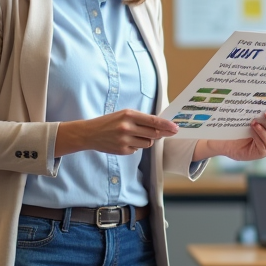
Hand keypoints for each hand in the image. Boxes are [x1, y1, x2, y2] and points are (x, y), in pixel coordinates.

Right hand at [55, 109, 178, 156]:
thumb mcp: (123, 115)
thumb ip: (141, 119)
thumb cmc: (109, 122)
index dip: (166, 125)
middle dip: (161, 133)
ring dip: (147, 140)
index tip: (176, 127)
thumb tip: (160, 126)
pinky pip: (138, 150)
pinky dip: (136, 146)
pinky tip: (127, 142)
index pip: (153, 121)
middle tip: (166, 132)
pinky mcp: (122, 150)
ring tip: (137, 135)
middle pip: (153, 133)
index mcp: (128, 114)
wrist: (89, 133)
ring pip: (148, 143)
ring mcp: (124, 140)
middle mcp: (127, 127)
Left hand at [193, 111, 265, 162]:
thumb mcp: (252, 117)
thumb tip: (261, 102)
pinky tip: (252, 131)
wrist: (230, 140)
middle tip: (264, 114)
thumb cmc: (243, 127)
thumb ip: (259, 112)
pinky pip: (265, 146)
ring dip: (265, 130)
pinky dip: (259, 137)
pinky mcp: (262, 152)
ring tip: (254, 123)